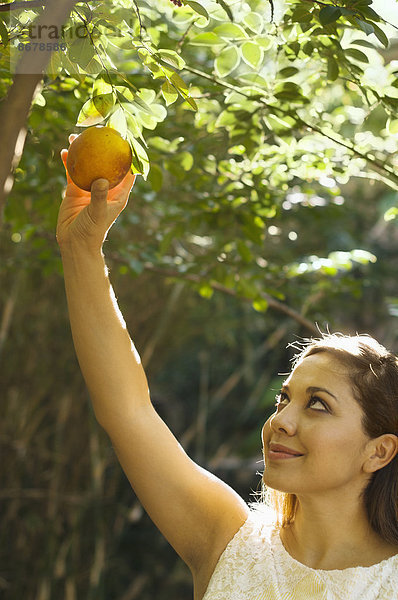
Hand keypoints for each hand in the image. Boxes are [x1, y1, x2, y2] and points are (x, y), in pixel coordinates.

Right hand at [56, 134, 136, 251]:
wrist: (75, 242)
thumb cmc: (92, 231)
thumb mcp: (98, 213)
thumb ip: (99, 196)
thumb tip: (101, 179)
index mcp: (118, 194)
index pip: (127, 171)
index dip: (128, 155)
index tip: (125, 137)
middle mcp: (105, 188)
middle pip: (106, 163)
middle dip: (103, 147)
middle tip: (98, 130)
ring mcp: (90, 188)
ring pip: (88, 165)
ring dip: (83, 151)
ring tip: (75, 136)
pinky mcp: (75, 190)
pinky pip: (72, 172)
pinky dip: (69, 162)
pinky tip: (64, 151)